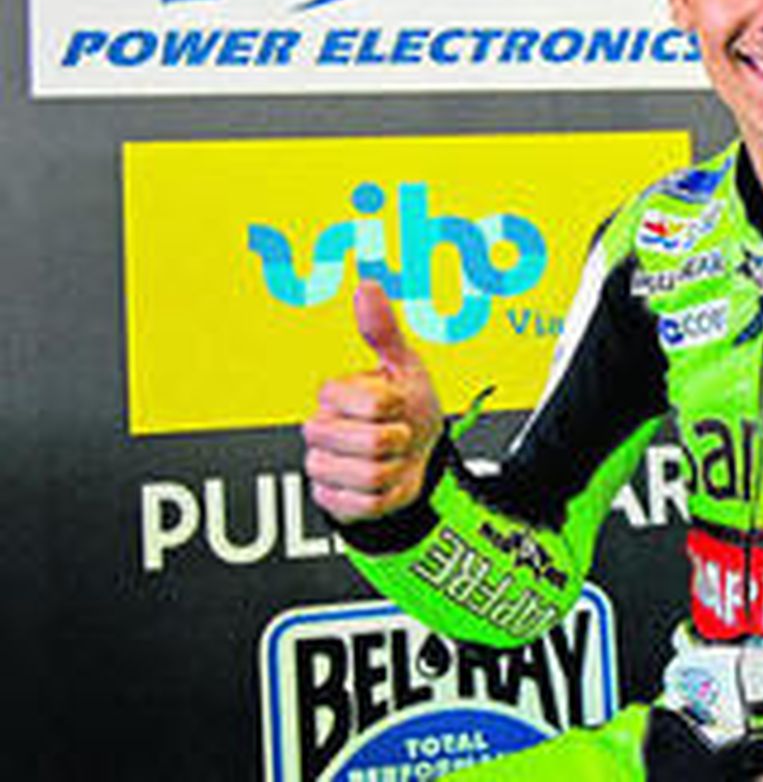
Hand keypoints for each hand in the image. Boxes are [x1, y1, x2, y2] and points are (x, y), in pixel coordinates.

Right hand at [303, 281, 444, 522]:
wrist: (418, 459)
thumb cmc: (409, 408)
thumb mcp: (404, 367)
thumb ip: (383, 329)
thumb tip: (366, 284)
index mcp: (333, 394)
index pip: (372, 403)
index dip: (397, 405)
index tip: (397, 403)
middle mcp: (319, 429)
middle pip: (373, 443)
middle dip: (400, 440)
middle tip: (397, 433)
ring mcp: (320, 466)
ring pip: (369, 477)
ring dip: (394, 471)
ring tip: (392, 458)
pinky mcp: (328, 500)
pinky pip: (365, 505)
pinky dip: (386, 497)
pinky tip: (384, 483)